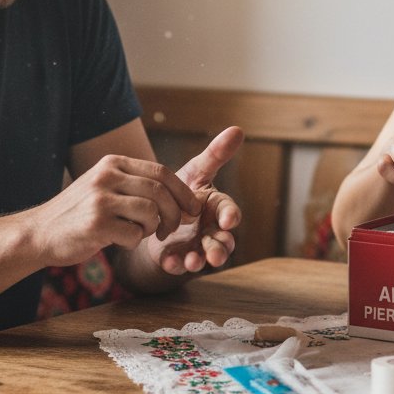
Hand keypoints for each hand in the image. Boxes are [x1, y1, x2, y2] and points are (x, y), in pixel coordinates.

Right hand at [33, 153, 202, 266]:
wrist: (39, 232)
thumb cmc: (79, 213)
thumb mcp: (103, 186)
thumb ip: (134, 184)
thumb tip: (177, 193)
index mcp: (112, 163)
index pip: (160, 171)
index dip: (182, 191)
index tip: (192, 208)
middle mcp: (107, 176)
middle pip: (160, 190)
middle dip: (174, 213)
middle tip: (170, 229)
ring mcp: (100, 199)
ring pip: (151, 211)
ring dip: (153, 228)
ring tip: (141, 234)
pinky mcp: (96, 224)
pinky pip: (134, 234)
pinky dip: (134, 242)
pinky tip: (120, 241)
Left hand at [146, 126, 243, 274]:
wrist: (155, 211)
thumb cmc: (181, 191)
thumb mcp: (196, 172)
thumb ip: (215, 155)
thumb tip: (238, 129)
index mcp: (216, 208)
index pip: (229, 212)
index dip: (230, 216)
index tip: (229, 220)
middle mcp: (210, 230)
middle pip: (222, 241)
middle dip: (221, 248)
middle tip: (217, 253)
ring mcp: (194, 246)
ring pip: (203, 257)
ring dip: (200, 260)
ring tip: (194, 261)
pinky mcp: (175, 257)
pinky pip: (177, 265)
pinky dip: (175, 265)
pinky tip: (170, 262)